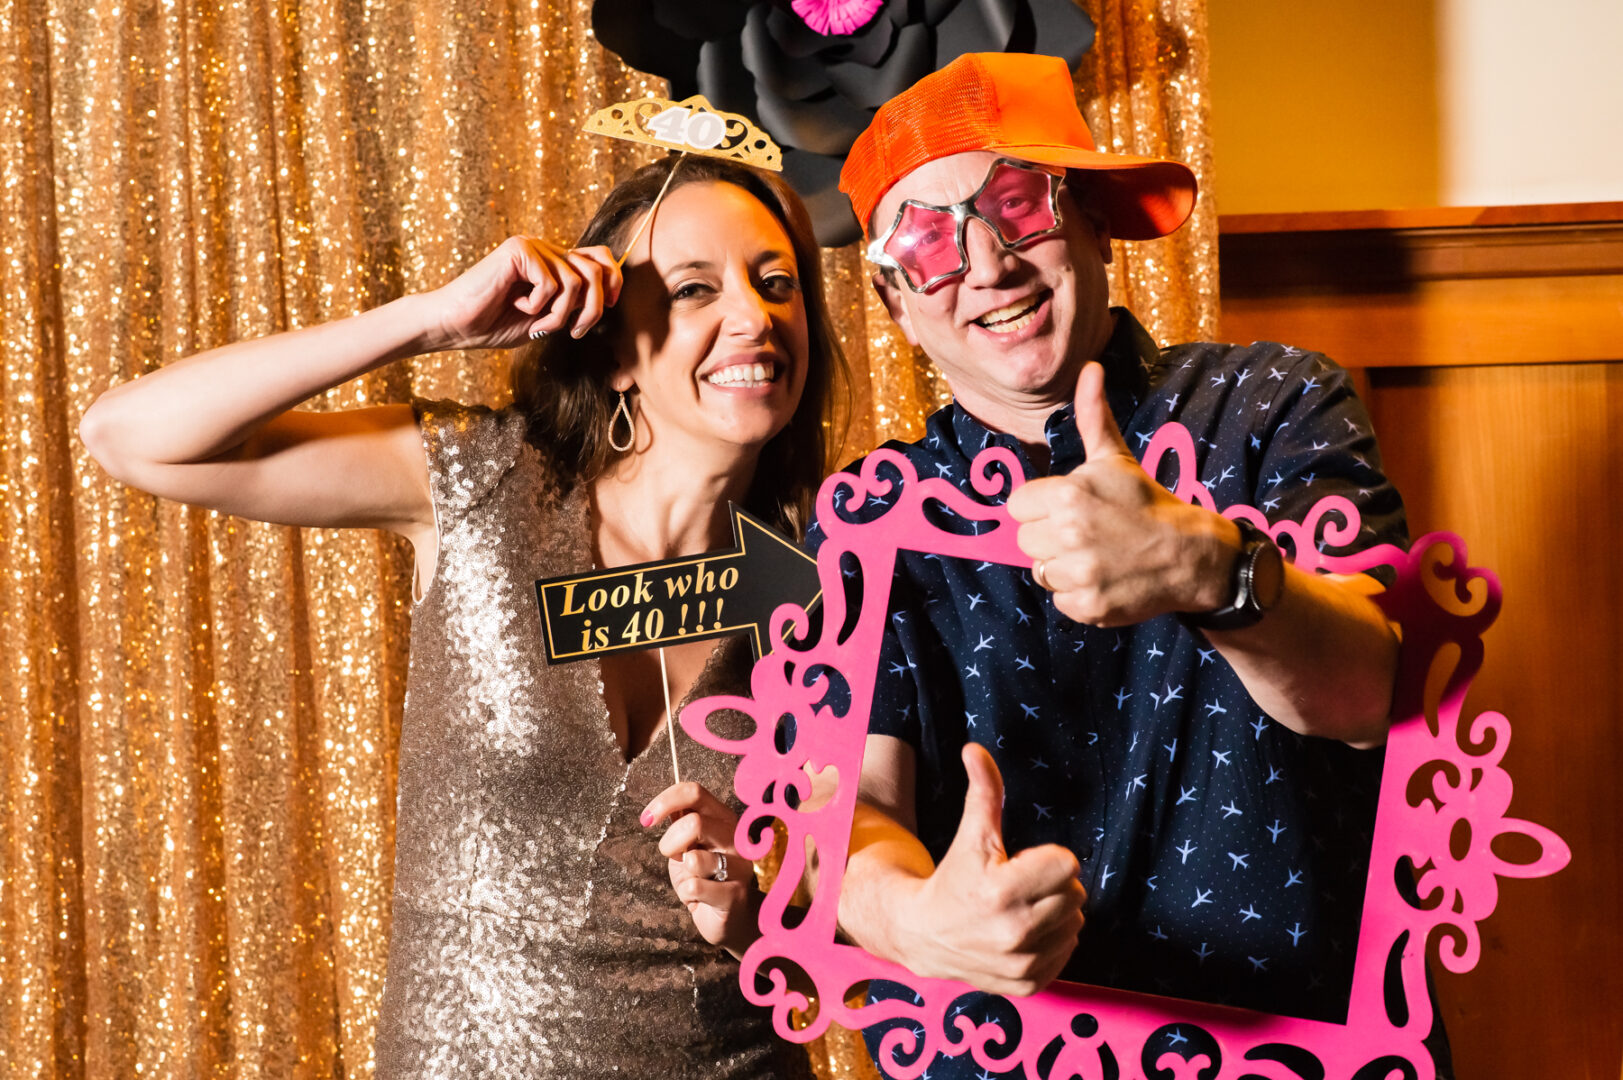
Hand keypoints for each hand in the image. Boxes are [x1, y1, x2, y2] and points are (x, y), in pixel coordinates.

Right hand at [419, 236, 622, 352]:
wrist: (456, 325)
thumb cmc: (495, 324)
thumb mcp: (546, 317)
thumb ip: (573, 305)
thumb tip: (607, 298)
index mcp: (553, 261)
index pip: (600, 257)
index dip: (614, 280)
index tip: (610, 306)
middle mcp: (544, 248)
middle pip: (596, 270)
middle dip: (592, 308)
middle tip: (575, 332)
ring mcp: (531, 246)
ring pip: (576, 281)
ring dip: (561, 313)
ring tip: (537, 320)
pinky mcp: (518, 250)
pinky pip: (551, 283)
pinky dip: (538, 305)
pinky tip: (516, 305)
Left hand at [641, 781, 759, 956]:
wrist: (729, 918)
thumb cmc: (705, 878)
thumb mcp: (689, 846)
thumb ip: (681, 823)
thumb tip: (660, 807)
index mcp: (723, 818)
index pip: (695, 793)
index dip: (665, 802)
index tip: (646, 820)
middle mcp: (736, 837)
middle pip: (694, 823)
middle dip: (670, 843)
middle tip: (674, 857)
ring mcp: (739, 865)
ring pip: (695, 859)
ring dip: (683, 873)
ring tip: (694, 880)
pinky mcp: (735, 894)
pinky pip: (695, 887)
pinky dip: (687, 894)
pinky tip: (699, 898)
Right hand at [890, 744, 1084, 995]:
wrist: (922, 935)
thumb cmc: (953, 878)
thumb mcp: (970, 835)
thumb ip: (983, 792)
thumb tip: (975, 748)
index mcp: (1001, 892)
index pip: (1066, 864)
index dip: (1048, 858)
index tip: (1023, 862)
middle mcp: (1014, 932)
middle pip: (1075, 893)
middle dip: (1053, 883)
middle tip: (1022, 884)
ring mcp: (1023, 962)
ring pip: (1076, 922)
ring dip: (1056, 911)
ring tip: (1023, 908)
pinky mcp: (1029, 983)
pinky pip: (1069, 950)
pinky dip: (1054, 939)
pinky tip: (1025, 931)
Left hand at [1007, 361, 1237, 626]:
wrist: (1191, 555)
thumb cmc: (1145, 502)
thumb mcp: (1115, 458)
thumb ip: (1092, 416)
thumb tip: (1089, 367)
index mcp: (1068, 495)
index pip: (1018, 507)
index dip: (1041, 507)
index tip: (1070, 508)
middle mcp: (1069, 535)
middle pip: (1026, 541)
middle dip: (1050, 538)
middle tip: (1088, 533)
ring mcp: (1080, 574)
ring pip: (1041, 572)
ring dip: (1063, 567)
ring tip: (1097, 555)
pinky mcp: (1088, 607)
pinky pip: (1060, 601)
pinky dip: (1078, 595)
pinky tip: (1105, 579)